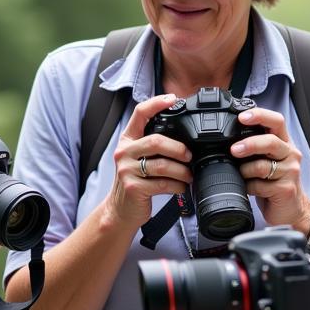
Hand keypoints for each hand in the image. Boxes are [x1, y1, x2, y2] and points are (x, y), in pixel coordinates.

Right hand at [106, 94, 191, 227]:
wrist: (119, 210)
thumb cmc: (135, 182)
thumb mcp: (138, 158)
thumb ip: (152, 145)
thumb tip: (183, 137)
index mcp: (127, 140)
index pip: (140, 113)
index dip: (157, 103)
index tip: (174, 99)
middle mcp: (124, 152)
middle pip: (157, 141)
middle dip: (179, 148)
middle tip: (189, 156)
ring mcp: (127, 170)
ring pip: (162, 165)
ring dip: (182, 171)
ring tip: (189, 175)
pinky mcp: (133, 188)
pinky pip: (163, 184)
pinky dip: (178, 186)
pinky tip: (181, 187)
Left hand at [230, 106, 309, 228]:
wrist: (292, 209)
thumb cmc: (274, 181)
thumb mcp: (265, 160)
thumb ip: (253, 148)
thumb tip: (225, 141)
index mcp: (283, 142)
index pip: (276, 121)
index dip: (259, 115)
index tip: (241, 117)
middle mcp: (290, 154)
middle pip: (271, 141)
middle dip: (250, 144)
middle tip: (234, 150)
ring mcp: (290, 172)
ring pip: (263, 166)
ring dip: (244, 170)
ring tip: (240, 174)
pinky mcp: (286, 189)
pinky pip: (260, 185)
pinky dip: (248, 186)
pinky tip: (247, 188)